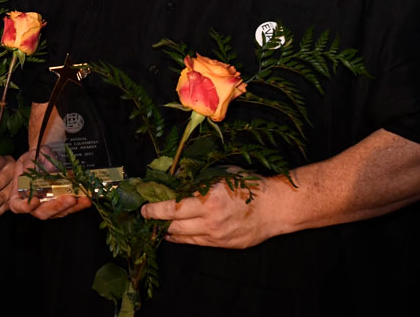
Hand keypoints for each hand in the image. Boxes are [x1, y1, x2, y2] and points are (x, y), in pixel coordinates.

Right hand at [7, 148, 91, 218]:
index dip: (26, 206)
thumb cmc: (33, 159)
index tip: (35, 200)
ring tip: (84, 198)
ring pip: (58, 213)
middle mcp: (33, 204)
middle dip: (57, 206)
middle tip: (70, 198)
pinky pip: (69, 208)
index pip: (18, 206)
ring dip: (72, 207)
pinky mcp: (60, 206)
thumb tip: (43, 171)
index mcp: (19, 194)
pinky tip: (86, 197)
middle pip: (42, 212)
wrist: (45, 159)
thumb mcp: (30, 156)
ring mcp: (47, 206)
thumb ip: (33, 163)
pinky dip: (79, 204)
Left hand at [140, 177, 283, 248]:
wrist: (276, 208)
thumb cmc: (250, 186)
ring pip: (183, 237)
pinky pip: (196, 243)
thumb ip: (198, 179)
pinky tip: (175, 233)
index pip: (172, 208)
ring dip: (167, 232)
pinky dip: (182, 238)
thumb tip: (174, 179)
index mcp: (209, 201)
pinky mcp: (222, 245)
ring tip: (157, 225)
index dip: (154, 209)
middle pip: (173, 226)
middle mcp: (210, 221)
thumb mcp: (221, 175)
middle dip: (156, 222)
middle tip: (146, 216)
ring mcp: (216, 236)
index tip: (144, 207)